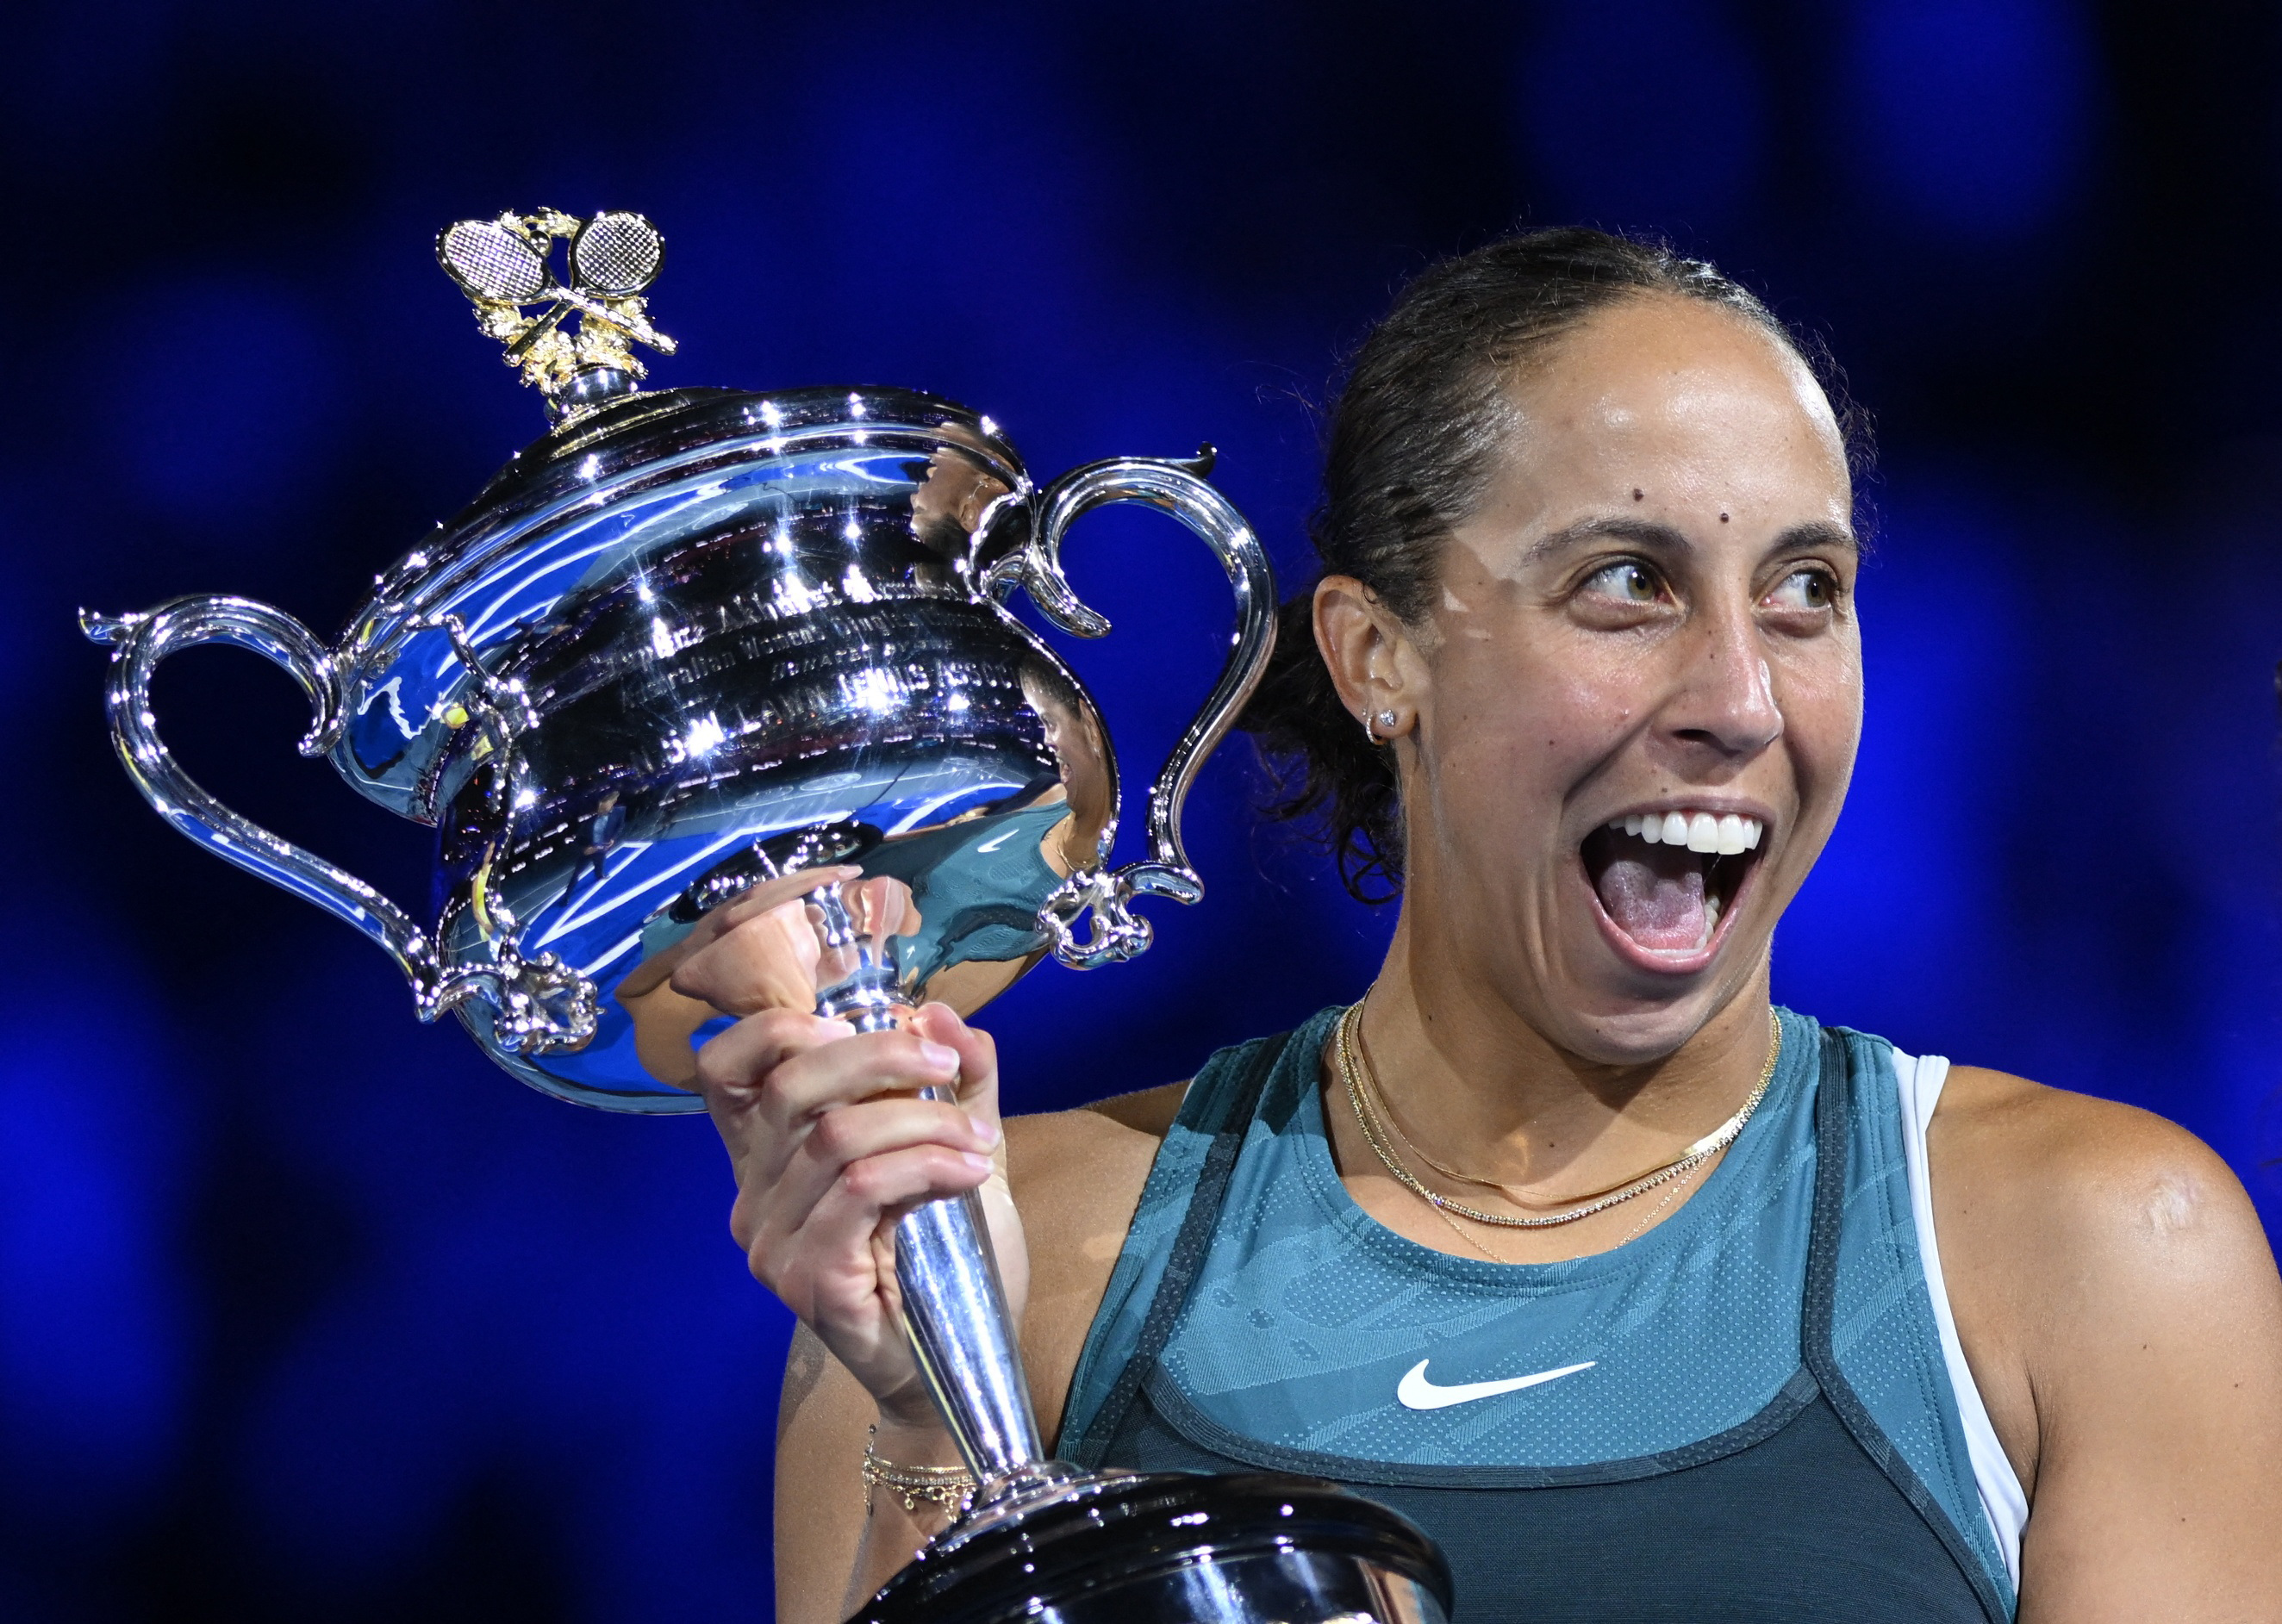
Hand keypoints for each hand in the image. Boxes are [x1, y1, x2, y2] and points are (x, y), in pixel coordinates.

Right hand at [673, 879, 1023, 1429]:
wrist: (962, 1357)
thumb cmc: (949, 1255)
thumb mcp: (957, 1145)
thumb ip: (955, 1082)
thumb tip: (939, 1009)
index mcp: (771, 1153)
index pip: (728, 1069)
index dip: (782, 1028)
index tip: (870, 1025)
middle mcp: (753, 1193)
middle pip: (790, 1084)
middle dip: (880, 1055)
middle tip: (949, 1065)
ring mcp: (771, 1240)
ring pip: (836, 1136)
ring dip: (924, 1123)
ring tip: (979, 1143)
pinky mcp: (805, 1278)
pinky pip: (861, 1189)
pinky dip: (925, 1166)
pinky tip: (970, 1175)